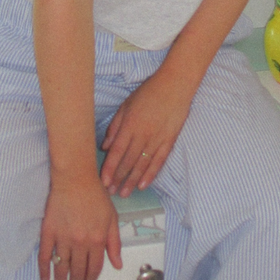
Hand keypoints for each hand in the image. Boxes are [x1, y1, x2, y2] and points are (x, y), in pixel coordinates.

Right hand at [39, 175, 121, 279]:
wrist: (75, 178)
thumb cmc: (96, 196)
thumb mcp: (112, 218)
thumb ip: (114, 243)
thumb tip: (117, 265)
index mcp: (97, 240)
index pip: (94, 268)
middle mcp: (80, 242)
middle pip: (77, 270)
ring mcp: (63, 238)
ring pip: (61, 267)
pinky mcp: (48, 232)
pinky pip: (45, 255)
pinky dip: (44, 269)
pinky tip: (45, 279)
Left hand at [100, 72, 192, 196]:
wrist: (175, 85)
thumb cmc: (148, 92)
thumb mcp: (126, 105)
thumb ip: (115, 126)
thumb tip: (104, 146)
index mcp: (130, 124)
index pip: (117, 151)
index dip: (110, 168)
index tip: (103, 182)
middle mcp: (142, 134)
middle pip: (128, 161)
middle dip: (119, 178)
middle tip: (111, 193)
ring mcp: (157, 138)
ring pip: (142, 165)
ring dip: (132, 181)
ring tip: (125, 193)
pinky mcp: (169, 141)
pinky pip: (159, 161)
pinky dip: (151, 174)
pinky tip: (143, 185)